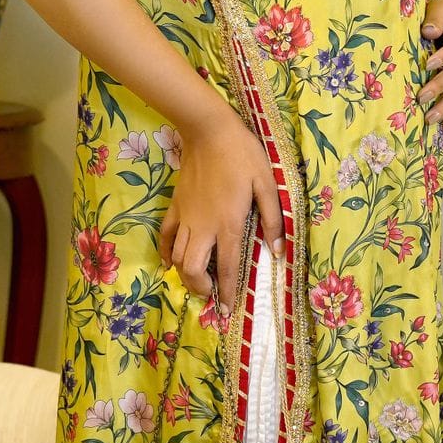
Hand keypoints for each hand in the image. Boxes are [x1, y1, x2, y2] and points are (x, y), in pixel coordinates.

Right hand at [157, 108, 285, 321]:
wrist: (209, 131)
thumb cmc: (242, 155)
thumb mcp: (267, 184)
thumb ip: (272, 220)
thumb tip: (278, 251)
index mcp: (229, 224)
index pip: (228, 267)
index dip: (227, 292)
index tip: (226, 312)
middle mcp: (204, 227)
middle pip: (193, 269)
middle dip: (200, 288)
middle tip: (211, 293)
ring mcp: (185, 217)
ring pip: (176, 257)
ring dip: (185, 274)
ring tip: (198, 280)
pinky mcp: (175, 206)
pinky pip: (165, 235)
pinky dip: (166, 252)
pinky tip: (171, 261)